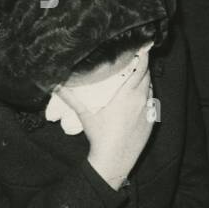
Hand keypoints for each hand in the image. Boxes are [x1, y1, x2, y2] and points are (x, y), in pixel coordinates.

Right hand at [61, 59, 153, 188]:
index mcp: (127, 95)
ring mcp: (148, 112)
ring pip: (150, 89)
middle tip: (136, 57)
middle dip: (143, 66)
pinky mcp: (151, 122)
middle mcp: (141, 100)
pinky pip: (152, 103)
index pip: (141, 69)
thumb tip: (55, 84)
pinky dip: (147, 96)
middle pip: (147, 76)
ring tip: (136, 75)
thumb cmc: (100, 136)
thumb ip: (71, 97)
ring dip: (145, 81)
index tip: (142, 46)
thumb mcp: (85, 114)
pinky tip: (139, 96)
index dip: (143, 56)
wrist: (114, 161)